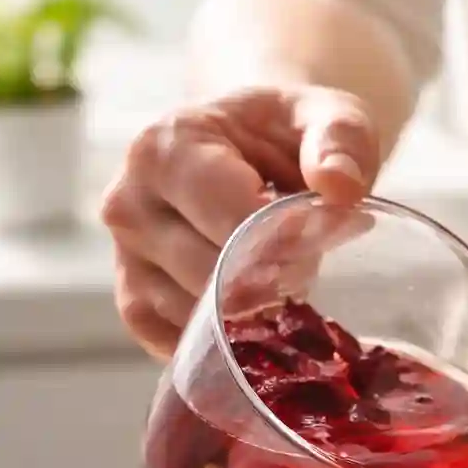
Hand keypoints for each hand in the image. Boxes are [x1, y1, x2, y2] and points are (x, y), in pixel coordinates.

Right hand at [101, 86, 380, 357]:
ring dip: (253, 317)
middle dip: (272, 281)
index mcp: (164, 148)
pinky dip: (228, 347)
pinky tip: (255, 318)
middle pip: (213, 277)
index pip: (230, 221)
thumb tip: (340, 187)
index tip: (318, 236)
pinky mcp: (136, 307)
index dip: (286, 241)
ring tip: (277, 278)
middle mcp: (129, 205)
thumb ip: (341, 139)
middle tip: (304, 263)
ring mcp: (126, 261)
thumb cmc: (285, 136)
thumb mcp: (325, 116)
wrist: (248, 152)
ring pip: (200, 321)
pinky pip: (184, 351)